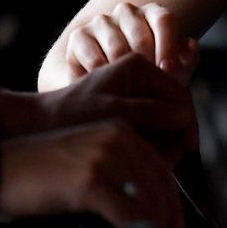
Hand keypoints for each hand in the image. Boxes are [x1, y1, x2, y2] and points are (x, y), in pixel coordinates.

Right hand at [1, 120, 183, 227]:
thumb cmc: (37, 168)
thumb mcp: (84, 154)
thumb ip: (114, 167)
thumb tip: (142, 199)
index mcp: (117, 128)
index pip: (156, 163)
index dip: (169, 194)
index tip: (173, 216)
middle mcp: (114, 138)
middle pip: (157, 179)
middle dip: (166, 210)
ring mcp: (102, 158)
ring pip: (146, 196)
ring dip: (154, 222)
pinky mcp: (89, 182)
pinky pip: (126, 211)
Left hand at [9, 55, 197, 158]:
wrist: (39, 124)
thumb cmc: (70, 113)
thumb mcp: (113, 112)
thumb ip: (151, 112)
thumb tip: (183, 118)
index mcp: (138, 66)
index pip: (178, 93)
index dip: (187, 121)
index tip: (188, 147)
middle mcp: (139, 75)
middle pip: (173, 108)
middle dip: (172, 135)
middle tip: (165, 161)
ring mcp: (134, 92)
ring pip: (163, 121)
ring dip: (161, 142)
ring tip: (149, 161)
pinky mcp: (128, 110)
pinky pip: (150, 127)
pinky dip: (149, 143)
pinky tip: (140, 156)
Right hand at [56, 1, 199, 85]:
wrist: (109, 88)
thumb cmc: (149, 79)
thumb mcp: (172, 73)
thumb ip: (186, 60)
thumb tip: (190, 44)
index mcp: (153, 14)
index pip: (164, 20)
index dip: (168, 45)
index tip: (168, 71)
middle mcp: (127, 11)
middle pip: (140, 36)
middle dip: (146, 67)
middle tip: (149, 91)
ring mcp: (102, 21)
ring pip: (116, 48)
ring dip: (123, 75)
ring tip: (129, 95)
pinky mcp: (79, 36)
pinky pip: (92, 56)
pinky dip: (100, 77)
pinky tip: (107, 91)